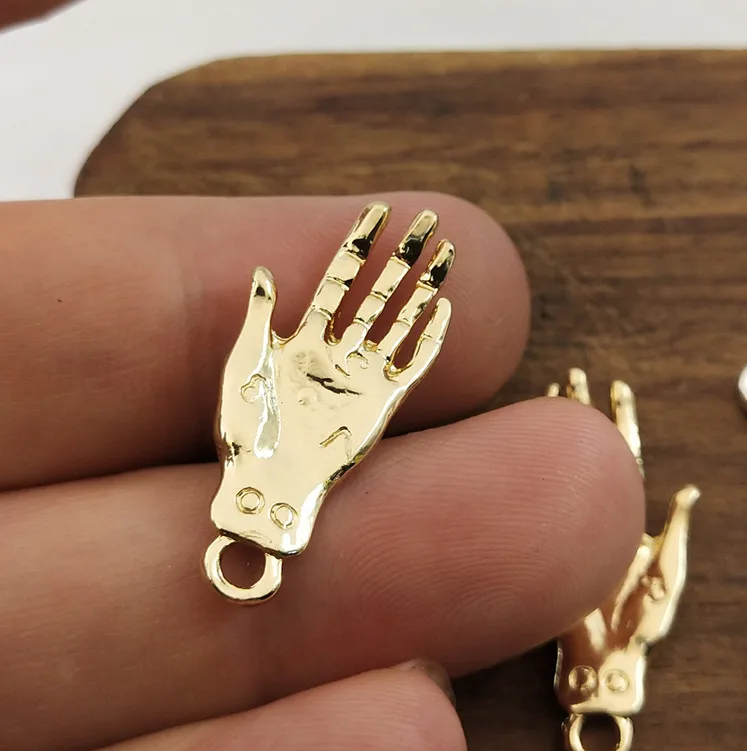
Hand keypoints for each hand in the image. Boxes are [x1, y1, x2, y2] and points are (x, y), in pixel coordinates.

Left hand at [207, 203, 453, 600]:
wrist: (266, 485)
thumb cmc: (246, 430)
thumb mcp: (244, 367)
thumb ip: (258, 318)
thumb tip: (262, 271)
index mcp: (305, 337)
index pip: (340, 278)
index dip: (360, 244)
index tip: (378, 212)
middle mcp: (340, 352)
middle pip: (379, 291)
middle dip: (403, 255)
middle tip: (427, 220)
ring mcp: (363, 377)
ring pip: (402, 321)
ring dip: (424, 288)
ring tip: (445, 254)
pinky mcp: (383, 405)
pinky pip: (414, 367)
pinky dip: (430, 341)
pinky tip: (444, 313)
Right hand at [550, 370, 698, 719]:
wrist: (599, 657)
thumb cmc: (637, 622)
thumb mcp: (666, 575)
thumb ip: (674, 532)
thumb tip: (689, 490)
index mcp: (628, 512)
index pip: (625, 453)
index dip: (620, 418)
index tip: (614, 386)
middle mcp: (596, 509)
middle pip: (589, 448)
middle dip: (582, 409)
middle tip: (572, 375)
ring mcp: (567, 521)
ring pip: (559, 463)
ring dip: (556, 428)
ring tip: (550, 395)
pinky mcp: (543, 538)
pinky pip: (531, 495)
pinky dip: (524, 466)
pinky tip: (515, 446)